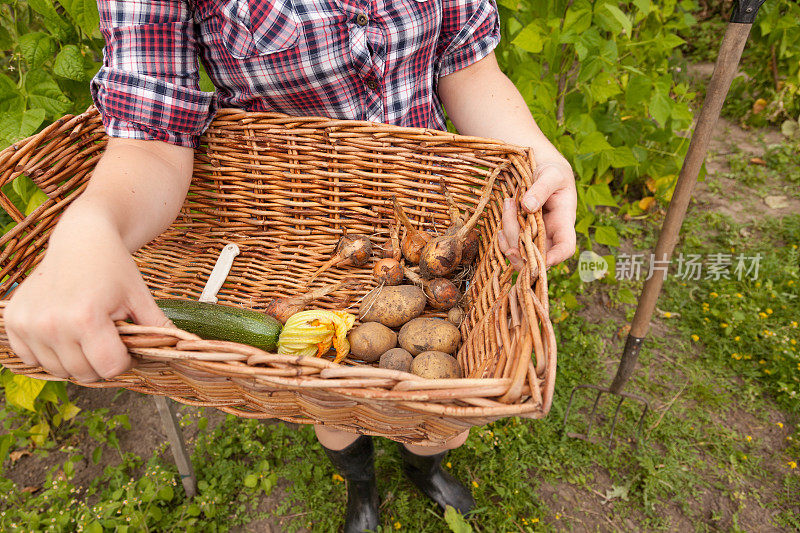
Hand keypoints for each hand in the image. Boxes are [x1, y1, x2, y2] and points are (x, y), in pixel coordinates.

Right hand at [4, 214, 171, 381]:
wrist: (81, 239)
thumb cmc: (113, 267)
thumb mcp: (140, 297)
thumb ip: (158, 328)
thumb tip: (179, 352)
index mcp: (85, 317)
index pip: (109, 368)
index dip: (125, 360)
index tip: (128, 344)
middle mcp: (51, 324)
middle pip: (84, 374)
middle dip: (102, 361)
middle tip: (109, 336)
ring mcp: (28, 324)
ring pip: (59, 370)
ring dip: (77, 358)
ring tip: (87, 330)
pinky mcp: (13, 322)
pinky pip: (33, 359)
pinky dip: (51, 353)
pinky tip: (64, 331)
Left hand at [499, 159, 576, 269]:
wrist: (542, 167)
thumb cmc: (552, 171)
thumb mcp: (551, 174)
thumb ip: (542, 189)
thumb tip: (528, 206)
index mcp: (563, 221)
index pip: (566, 247)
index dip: (556, 257)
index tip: (542, 259)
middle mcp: (549, 234)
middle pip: (537, 255)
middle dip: (520, 247)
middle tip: (509, 215)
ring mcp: (534, 235)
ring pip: (521, 253)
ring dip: (509, 237)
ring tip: (507, 206)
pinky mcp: (521, 233)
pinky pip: (511, 247)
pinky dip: (503, 241)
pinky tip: (499, 229)